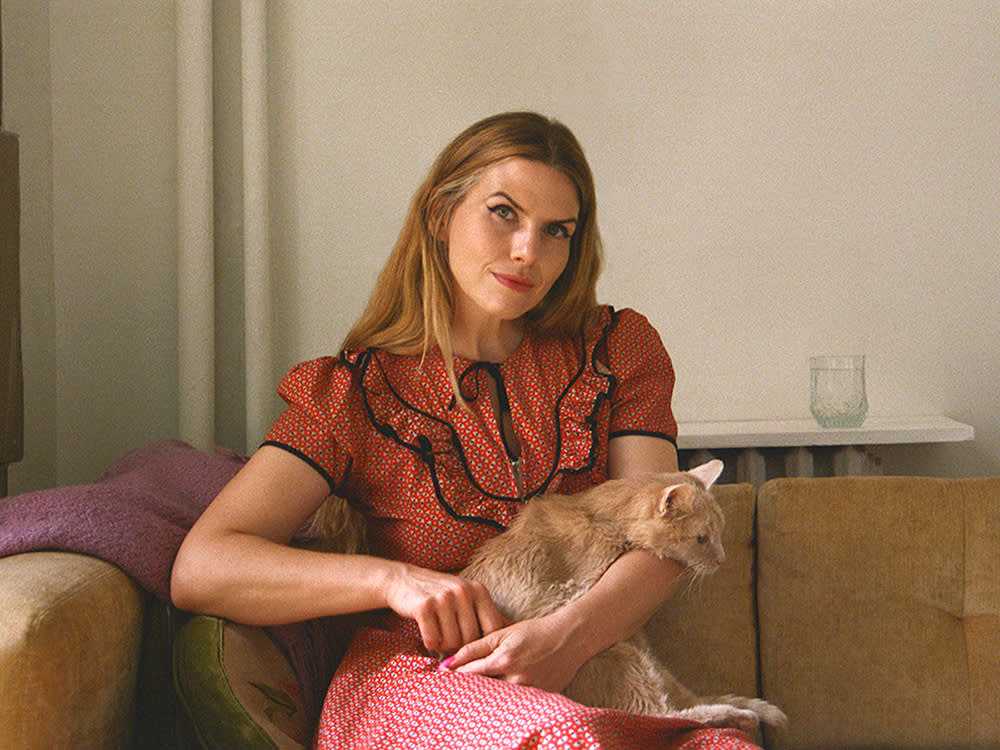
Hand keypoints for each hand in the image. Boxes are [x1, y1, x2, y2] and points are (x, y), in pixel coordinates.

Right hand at [383, 563, 507, 652]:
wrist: (405, 580)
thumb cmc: (442, 595)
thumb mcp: (469, 598)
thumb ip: (488, 615)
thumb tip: (515, 634)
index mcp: (479, 591)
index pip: (493, 629)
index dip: (484, 644)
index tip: (474, 648)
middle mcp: (463, 591)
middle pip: (471, 639)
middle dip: (460, 646)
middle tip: (450, 640)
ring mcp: (443, 598)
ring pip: (451, 642)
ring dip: (443, 646)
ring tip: (439, 634)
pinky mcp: (424, 606)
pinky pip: (432, 640)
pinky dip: (429, 643)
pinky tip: (428, 632)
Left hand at [441, 615, 584, 692]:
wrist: (569, 638)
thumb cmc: (534, 631)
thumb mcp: (503, 633)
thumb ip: (475, 647)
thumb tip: (449, 662)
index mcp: (504, 660)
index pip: (469, 675)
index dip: (453, 678)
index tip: (440, 679)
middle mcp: (516, 679)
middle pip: (481, 693)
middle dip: (466, 692)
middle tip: (452, 693)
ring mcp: (530, 692)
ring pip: (498, 701)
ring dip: (485, 698)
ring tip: (475, 695)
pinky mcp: (541, 700)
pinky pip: (516, 705)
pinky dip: (505, 702)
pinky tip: (498, 699)